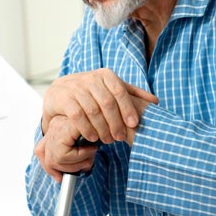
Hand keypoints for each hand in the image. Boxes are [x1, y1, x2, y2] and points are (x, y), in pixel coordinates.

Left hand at [35, 115, 98, 181]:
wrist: (110, 116)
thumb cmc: (99, 133)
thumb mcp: (82, 147)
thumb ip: (69, 157)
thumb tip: (59, 178)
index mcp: (55, 127)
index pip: (40, 151)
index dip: (50, 168)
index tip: (58, 177)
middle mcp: (54, 124)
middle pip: (49, 160)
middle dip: (69, 168)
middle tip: (86, 164)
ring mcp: (58, 125)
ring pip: (58, 159)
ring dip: (79, 161)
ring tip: (91, 153)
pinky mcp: (65, 128)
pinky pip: (66, 154)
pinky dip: (82, 156)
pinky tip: (91, 148)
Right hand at [41, 68, 157, 144]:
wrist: (60, 91)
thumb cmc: (91, 92)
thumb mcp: (111, 89)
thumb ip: (132, 94)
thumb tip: (155, 101)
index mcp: (106, 75)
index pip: (120, 91)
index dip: (128, 108)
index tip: (134, 124)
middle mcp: (91, 78)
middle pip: (107, 103)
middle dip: (115, 123)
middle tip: (120, 138)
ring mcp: (76, 87)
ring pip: (93, 110)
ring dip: (102, 128)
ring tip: (107, 141)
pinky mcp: (64, 98)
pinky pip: (77, 115)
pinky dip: (87, 128)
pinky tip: (92, 137)